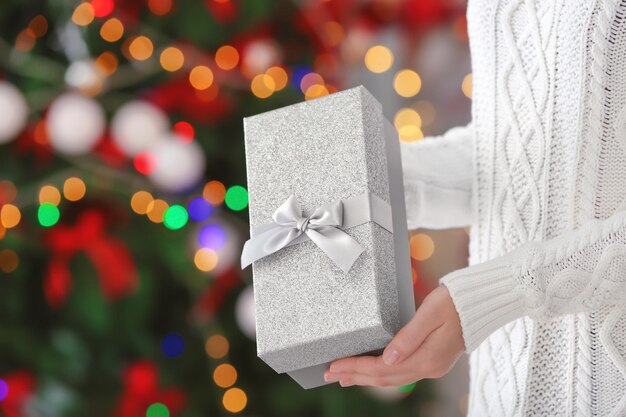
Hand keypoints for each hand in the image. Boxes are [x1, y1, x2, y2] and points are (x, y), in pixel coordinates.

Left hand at [324, 284, 464, 386]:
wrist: (481, 303)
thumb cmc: (455, 302)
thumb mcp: (430, 313)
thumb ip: (408, 336)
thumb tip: (387, 358)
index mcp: (426, 358)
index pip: (381, 368)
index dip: (356, 367)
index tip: (334, 365)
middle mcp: (429, 367)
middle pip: (384, 378)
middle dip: (355, 376)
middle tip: (329, 374)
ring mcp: (432, 366)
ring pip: (392, 378)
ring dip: (366, 378)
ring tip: (344, 377)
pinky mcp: (433, 360)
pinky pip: (401, 373)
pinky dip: (382, 374)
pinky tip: (372, 371)